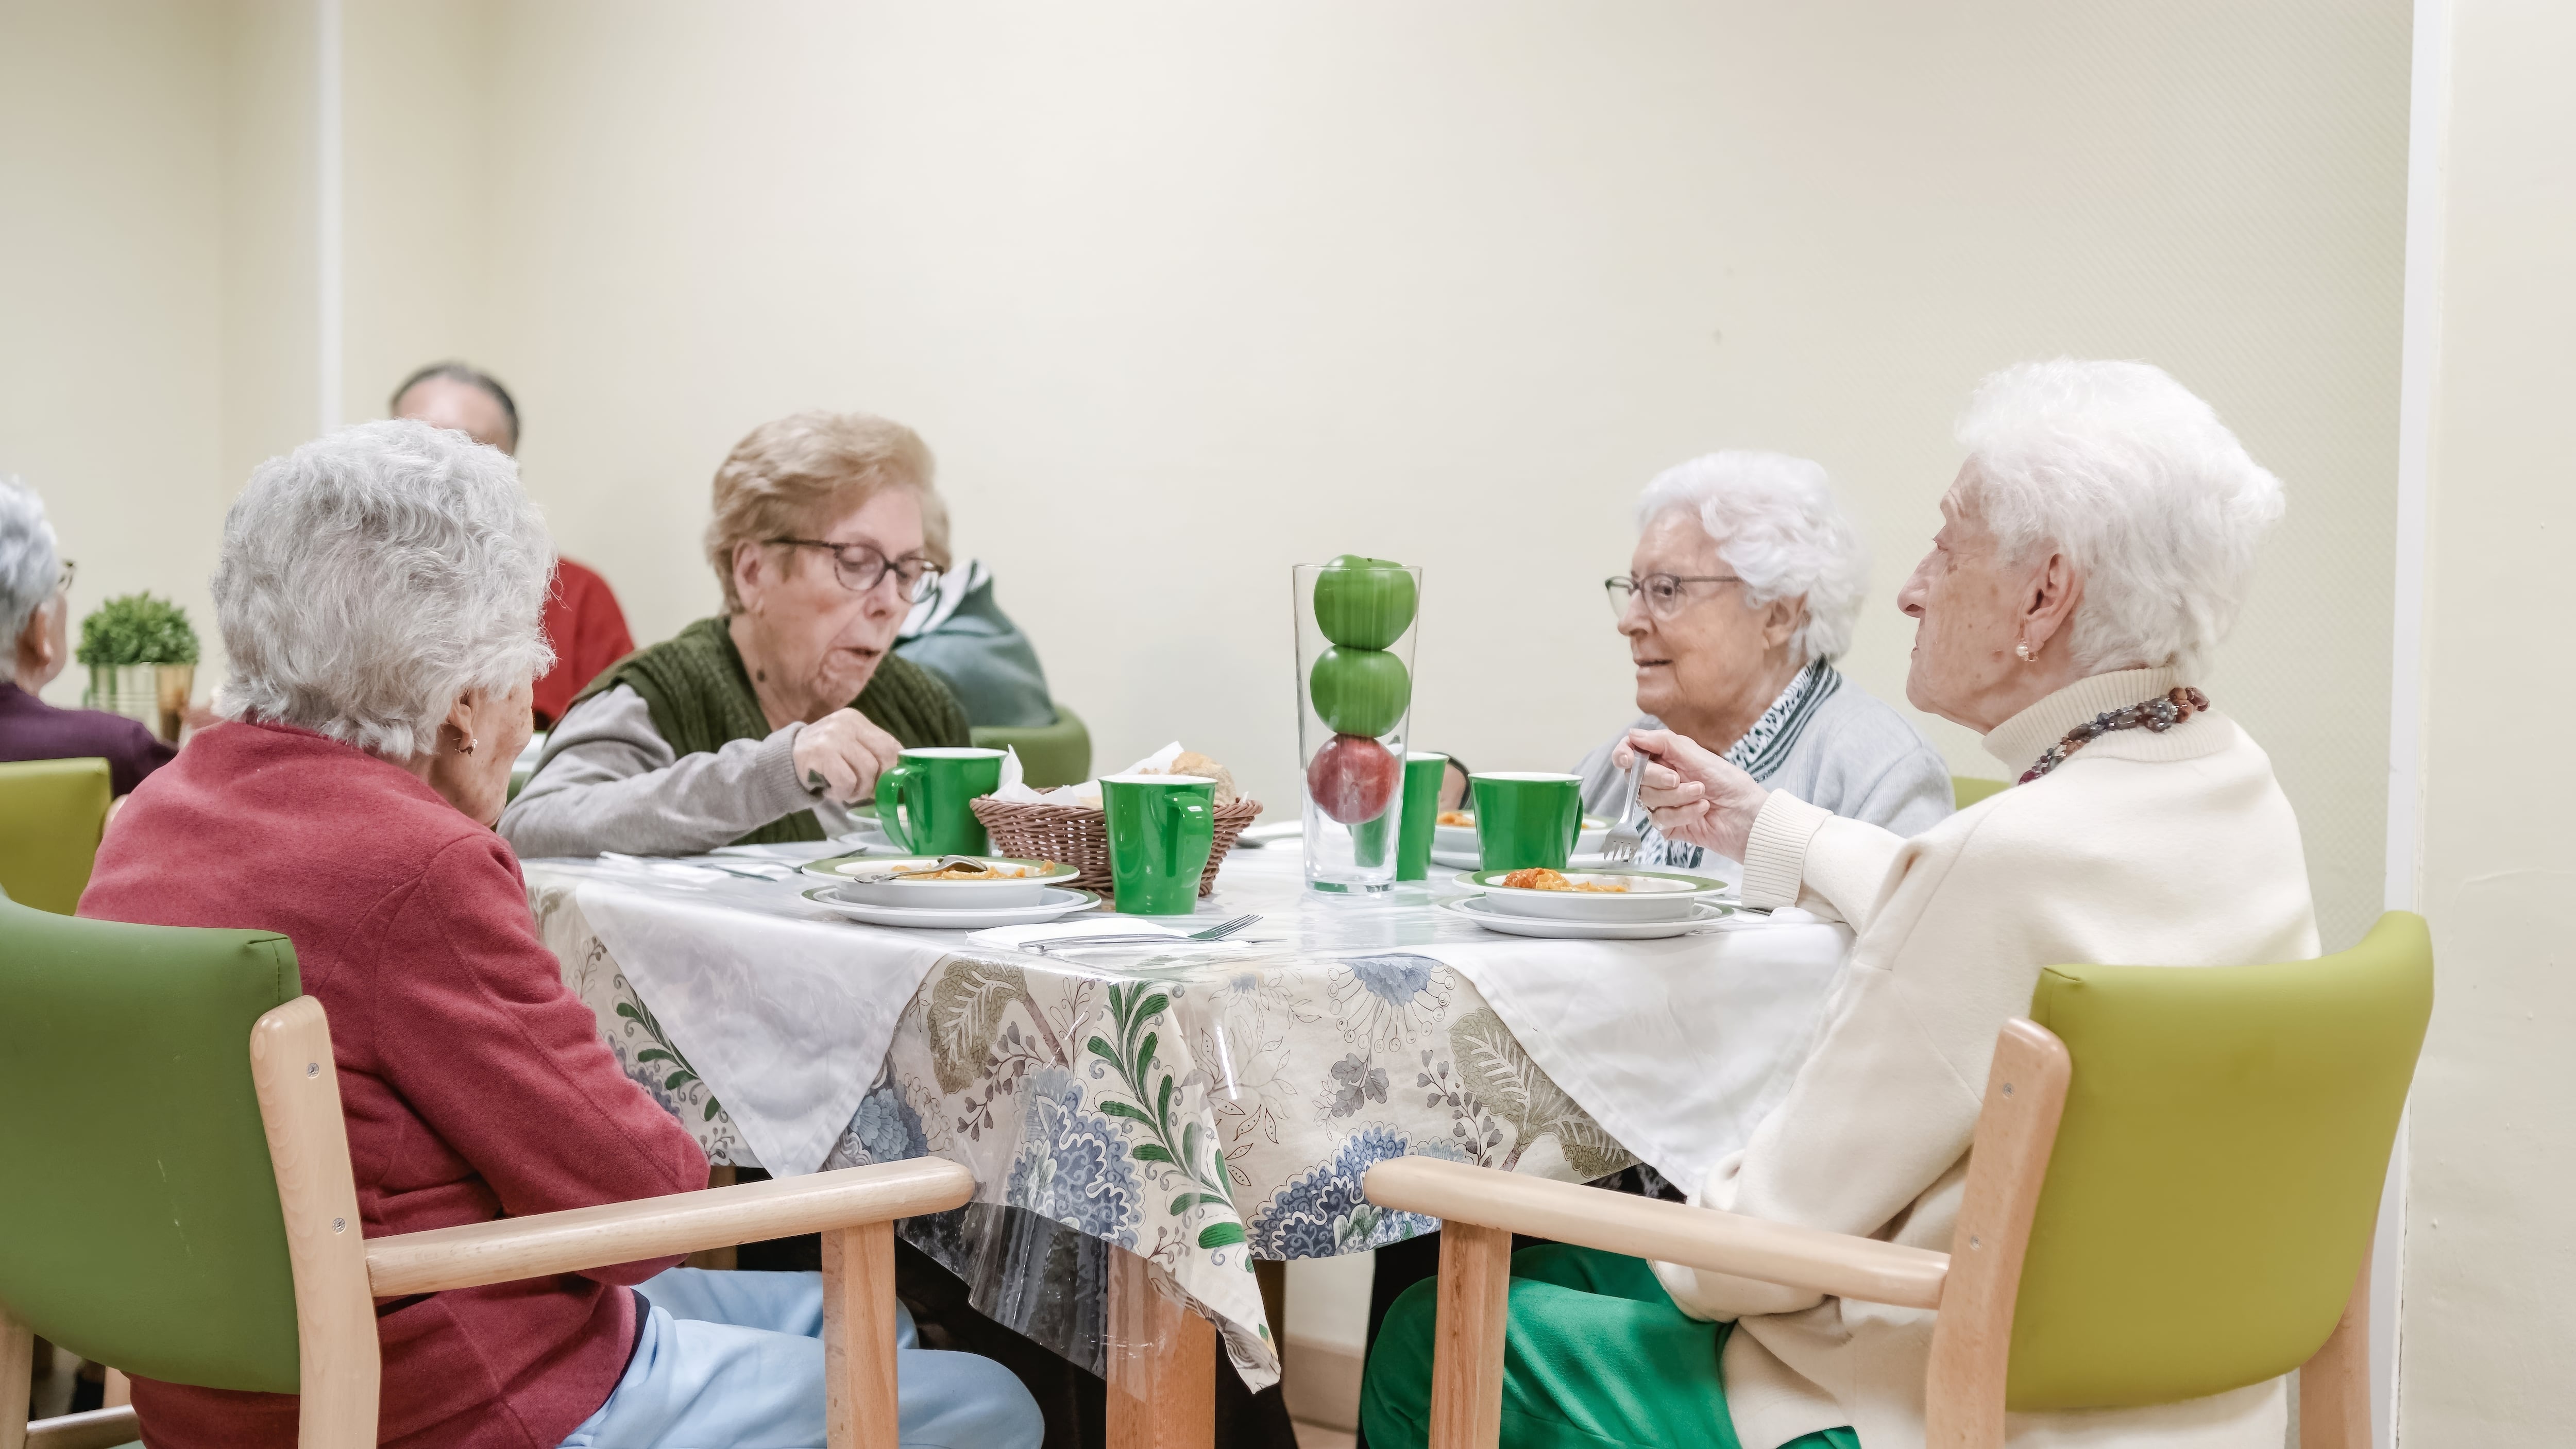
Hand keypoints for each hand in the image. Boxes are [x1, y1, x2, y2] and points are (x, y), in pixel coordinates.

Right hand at [791, 708, 903, 804]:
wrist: (782, 763)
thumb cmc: (822, 761)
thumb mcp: (848, 749)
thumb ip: (871, 754)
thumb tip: (901, 774)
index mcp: (856, 720)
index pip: (891, 744)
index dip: (893, 769)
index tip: (885, 783)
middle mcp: (845, 723)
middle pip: (884, 757)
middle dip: (878, 782)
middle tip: (863, 791)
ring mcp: (832, 736)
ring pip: (868, 771)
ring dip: (859, 791)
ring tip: (843, 790)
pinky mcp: (819, 753)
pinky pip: (847, 781)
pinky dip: (842, 793)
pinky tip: (830, 790)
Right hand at [1613, 728, 1767, 859]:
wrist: (1748, 816)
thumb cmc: (1730, 783)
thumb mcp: (1697, 755)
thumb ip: (1663, 742)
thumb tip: (1633, 734)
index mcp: (1666, 758)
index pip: (1631, 754)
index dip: (1624, 755)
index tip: (1629, 759)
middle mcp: (1661, 780)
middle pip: (1635, 778)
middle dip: (1656, 778)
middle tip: (1677, 778)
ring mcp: (1663, 804)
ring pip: (1647, 799)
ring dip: (1677, 796)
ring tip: (1701, 793)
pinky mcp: (1669, 826)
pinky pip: (1660, 819)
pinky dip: (1683, 813)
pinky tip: (1701, 809)